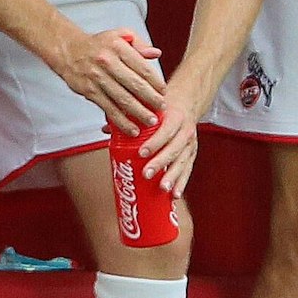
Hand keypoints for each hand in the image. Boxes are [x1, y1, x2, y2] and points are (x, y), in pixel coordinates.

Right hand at [53, 27, 163, 134]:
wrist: (68, 51)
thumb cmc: (98, 44)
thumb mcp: (121, 35)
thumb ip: (140, 44)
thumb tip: (156, 53)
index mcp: (118, 48)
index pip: (142, 67)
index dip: (155, 82)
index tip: (164, 91)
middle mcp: (108, 63)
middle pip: (134, 85)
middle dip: (151, 99)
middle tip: (162, 108)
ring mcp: (97, 79)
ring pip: (121, 99)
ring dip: (138, 113)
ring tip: (151, 121)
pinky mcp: (89, 92)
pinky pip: (108, 108)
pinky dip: (120, 121)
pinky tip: (130, 128)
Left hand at [139, 80, 202, 197]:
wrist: (188, 103)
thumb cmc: (166, 107)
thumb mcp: (152, 106)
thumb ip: (130, 116)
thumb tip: (106, 129)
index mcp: (175, 117)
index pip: (166, 130)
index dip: (155, 142)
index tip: (142, 152)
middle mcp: (185, 131)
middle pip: (174, 149)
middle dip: (161, 162)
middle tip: (147, 174)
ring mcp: (190, 144)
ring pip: (183, 161)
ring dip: (174, 176)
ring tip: (163, 188)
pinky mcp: (191, 154)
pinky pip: (188, 169)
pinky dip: (182, 182)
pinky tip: (174, 194)